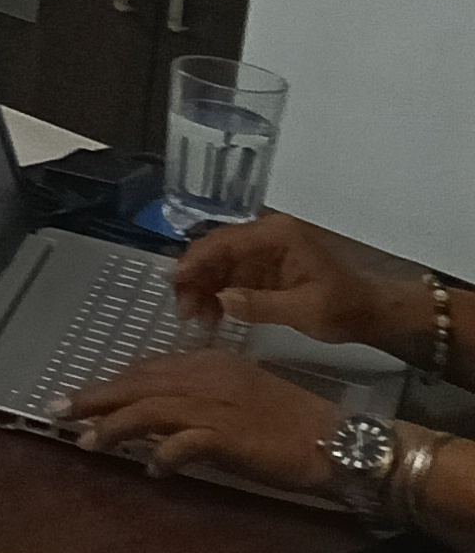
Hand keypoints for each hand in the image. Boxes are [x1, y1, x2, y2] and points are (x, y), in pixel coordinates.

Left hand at [64, 349, 346, 493]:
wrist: (337, 439)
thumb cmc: (292, 420)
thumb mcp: (239, 394)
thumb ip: (199, 395)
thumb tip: (158, 412)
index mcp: (208, 361)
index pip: (146, 368)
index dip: (112, 383)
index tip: (83, 396)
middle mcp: (205, 375)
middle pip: (136, 383)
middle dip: (93, 398)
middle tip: (55, 410)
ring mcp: (215, 404)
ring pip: (147, 409)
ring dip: (112, 426)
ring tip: (86, 443)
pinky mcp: (227, 435)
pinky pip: (182, 444)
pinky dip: (162, 456)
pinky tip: (152, 470)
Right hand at [170, 212, 426, 352]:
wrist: (377, 314)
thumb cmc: (347, 308)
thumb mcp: (307, 311)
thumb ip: (261, 304)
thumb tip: (220, 300)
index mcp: (277, 235)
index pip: (225, 242)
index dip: (196, 262)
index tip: (175, 284)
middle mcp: (267, 235)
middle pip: (217, 250)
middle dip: (196, 278)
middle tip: (184, 311)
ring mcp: (266, 250)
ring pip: (221, 263)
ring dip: (205, 288)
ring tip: (196, 318)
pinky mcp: (267, 267)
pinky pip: (233, 274)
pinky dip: (219, 292)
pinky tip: (213, 314)